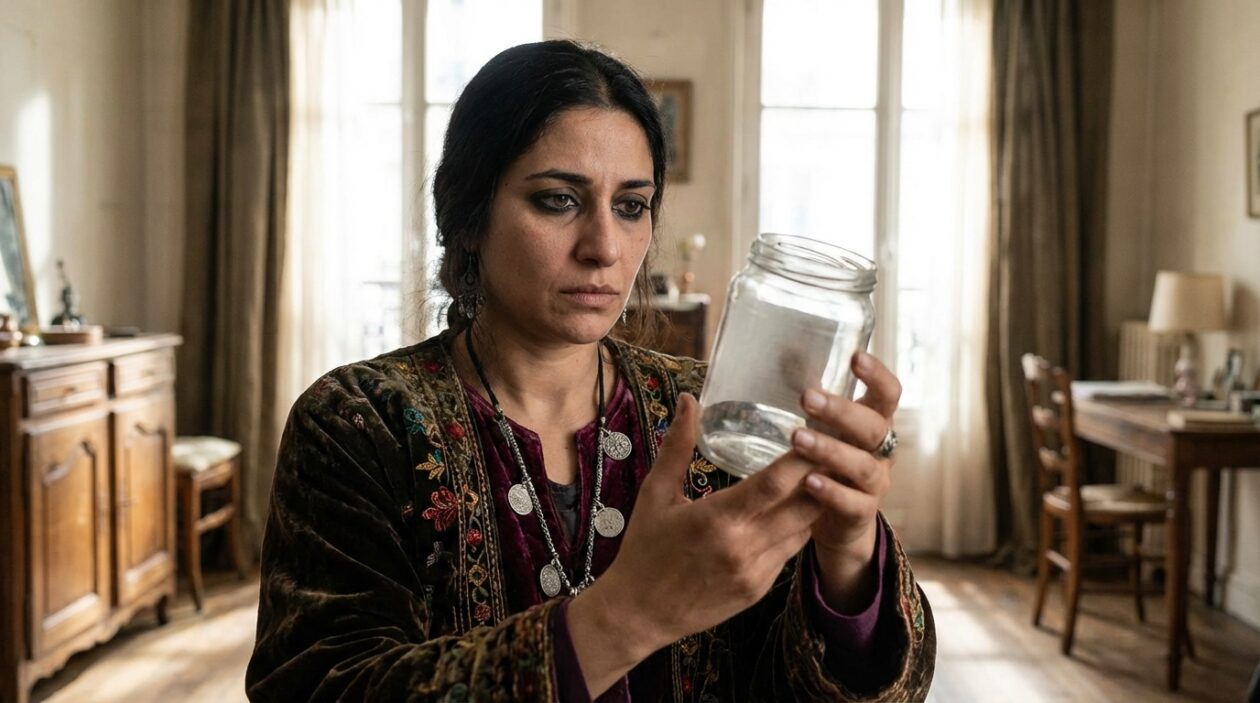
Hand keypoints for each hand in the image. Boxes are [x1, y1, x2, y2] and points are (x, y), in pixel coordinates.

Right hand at [568, 393, 822, 694]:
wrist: (640, 615)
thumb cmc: (644, 549)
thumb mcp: (655, 494)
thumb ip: (677, 447)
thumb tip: (689, 400)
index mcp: (718, 518)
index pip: (775, 483)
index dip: (803, 456)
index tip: (819, 430)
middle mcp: (744, 546)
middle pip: (804, 505)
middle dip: (822, 474)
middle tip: (835, 445)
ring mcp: (756, 571)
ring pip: (804, 528)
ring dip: (817, 500)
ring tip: (827, 471)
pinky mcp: (761, 589)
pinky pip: (791, 551)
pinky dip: (798, 527)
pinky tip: (800, 507)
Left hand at [790, 350, 900, 608]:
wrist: (838, 523)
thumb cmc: (826, 463)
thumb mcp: (823, 429)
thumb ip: (813, 399)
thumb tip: (785, 352)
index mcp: (874, 425)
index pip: (888, 395)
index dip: (877, 375)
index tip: (855, 357)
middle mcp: (880, 452)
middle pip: (874, 427)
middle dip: (843, 411)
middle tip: (808, 397)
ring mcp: (874, 484)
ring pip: (863, 466)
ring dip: (831, 450)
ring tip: (797, 439)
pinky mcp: (861, 514)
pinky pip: (853, 503)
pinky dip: (832, 492)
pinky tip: (810, 482)